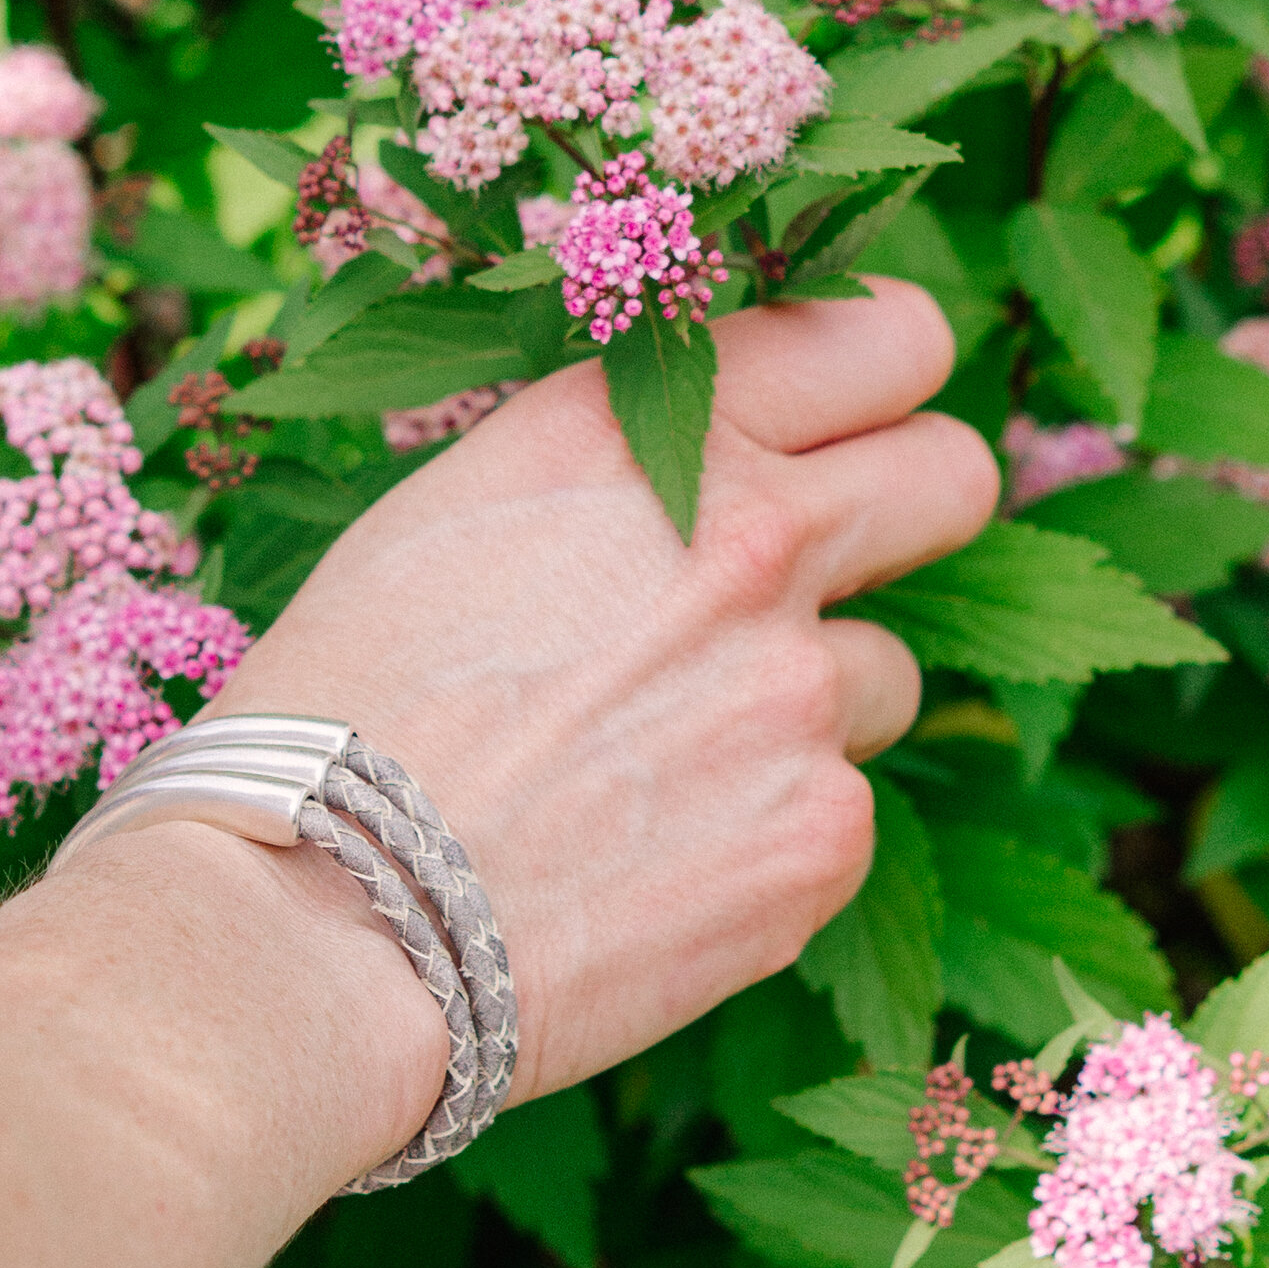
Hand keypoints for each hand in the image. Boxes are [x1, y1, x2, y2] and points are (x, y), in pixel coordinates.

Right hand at [213, 278, 996, 1104]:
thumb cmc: (337, 722)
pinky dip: (764, 841)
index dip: (882, 374)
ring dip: (801, 712)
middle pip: (955, 475)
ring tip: (653, 773)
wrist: (313, 929)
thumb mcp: (457, 518)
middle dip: (913, 511)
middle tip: (839, 568)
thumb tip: (714, 467)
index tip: (864, 413)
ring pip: (883, 677)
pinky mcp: (822, 839)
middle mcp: (750, 538)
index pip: (880, 339)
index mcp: (646, 430)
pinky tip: (643, 871)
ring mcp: (802, 693)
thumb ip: (622, 476)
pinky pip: (838, 816)